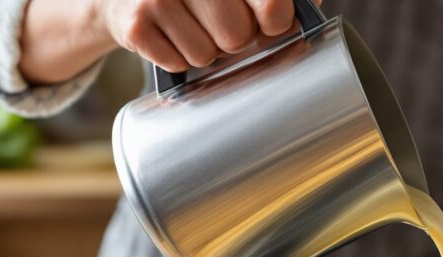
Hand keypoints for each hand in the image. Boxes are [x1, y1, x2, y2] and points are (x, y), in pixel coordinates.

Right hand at [96, 0, 301, 71]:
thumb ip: (279, 2)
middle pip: (238, 36)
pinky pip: (179, 64)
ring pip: (206, 55)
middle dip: (233, 38)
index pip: (273, 6)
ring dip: (204, 50)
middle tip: (218, 23)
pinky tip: (170, 35)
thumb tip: (307, 21)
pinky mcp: (135, 23)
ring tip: (191, 27)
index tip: (270, 22)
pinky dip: (178, 58)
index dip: (275, 20)